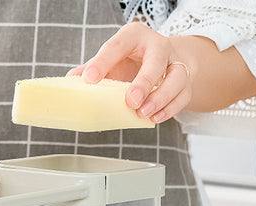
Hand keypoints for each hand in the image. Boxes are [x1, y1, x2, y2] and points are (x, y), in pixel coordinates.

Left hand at [67, 22, 195, 123]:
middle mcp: (158, 46)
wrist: (164, 60)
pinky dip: (170, 109)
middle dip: (144, 81)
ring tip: (143, 113)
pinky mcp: (186, 82)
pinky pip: (183, 96)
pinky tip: (155, 117)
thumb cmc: (131, 61)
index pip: (117, 45)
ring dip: (160, 98)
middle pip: (156, 61)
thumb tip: (70, 81)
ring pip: (175, 79)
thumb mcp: (111, 60)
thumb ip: (92, 69)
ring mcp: (176, 63)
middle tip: (131, 100)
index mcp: (134, 37)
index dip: (102, 61)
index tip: (89, 78)